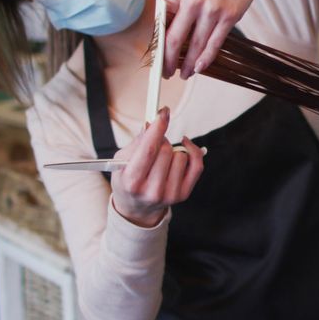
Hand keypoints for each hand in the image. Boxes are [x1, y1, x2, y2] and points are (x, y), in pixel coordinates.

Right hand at [110, 107, 205, 227]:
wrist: (136, 207)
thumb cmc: (127, 179)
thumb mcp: (121, 161)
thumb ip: (137, 143)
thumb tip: (152, 125)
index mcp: (132, 181)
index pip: (148, 150)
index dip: (157, 128)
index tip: (163, 112)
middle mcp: (151, 191)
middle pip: (166, 150)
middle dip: (162, 140)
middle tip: (155, 142)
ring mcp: (169, 195)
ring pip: (181, 155)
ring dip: (173, 150)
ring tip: (162, 157)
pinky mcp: (183, 195)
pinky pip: (197, 165)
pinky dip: (192, 152)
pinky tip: (183, 148)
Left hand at [121, 0, 281, 78]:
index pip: (161, 23)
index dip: (156, 43)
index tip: (153, 57)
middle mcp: (193, 1)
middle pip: (176, 39)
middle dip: (168, 61)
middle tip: (165, 73)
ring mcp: (212, 10)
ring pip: (196, 44)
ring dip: (188, 64)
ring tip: (184, 75)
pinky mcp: (230, 16)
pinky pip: (216, 42)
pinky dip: (207, 57)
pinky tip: (200, 67)